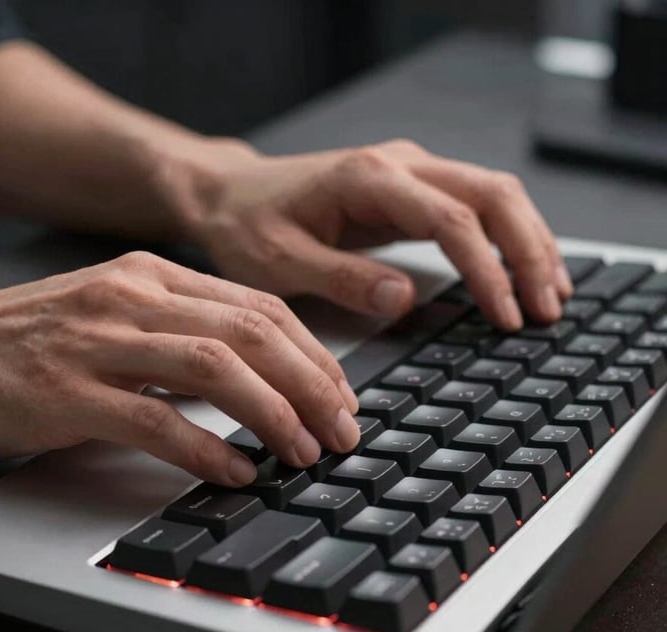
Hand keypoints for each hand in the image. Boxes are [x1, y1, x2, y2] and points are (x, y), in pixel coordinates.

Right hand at [0, 252, 360, 482]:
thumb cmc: (23, 342)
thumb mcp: (112, 316)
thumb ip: (177, 334)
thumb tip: (250, 380)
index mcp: (148, 275)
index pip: (257, 306)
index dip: (312, 353)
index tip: (340, 394)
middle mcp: (130, 295)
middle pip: (251, 332)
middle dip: (311, 384)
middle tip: (343, 430)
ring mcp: (97, 340)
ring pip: (215, 368)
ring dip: (273, 415)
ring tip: (304, 453)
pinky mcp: (65, 391)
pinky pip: (154, 418)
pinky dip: (206, 449)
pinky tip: (236, 472)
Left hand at [187, 139, 571, 329]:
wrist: (230, 196)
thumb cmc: (248, 225)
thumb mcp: (281, 262)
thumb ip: (342, 279)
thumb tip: (403, 299)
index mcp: (369, 179)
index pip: (452, 220)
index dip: (488, 270)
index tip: (507, 315)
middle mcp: (399, 166)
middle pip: (493, 196)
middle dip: (528, 253)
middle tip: (546, 309)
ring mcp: (409, 174)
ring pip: (494, 195)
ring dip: (528, 242)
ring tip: (552, 292)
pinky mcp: (410, 192)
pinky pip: (475, 207)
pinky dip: (507, 238)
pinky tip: (521, 269)